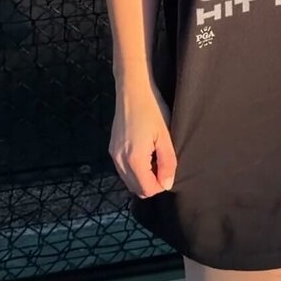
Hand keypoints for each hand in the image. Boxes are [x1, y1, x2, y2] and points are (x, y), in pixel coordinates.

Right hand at [109, 81, 177, 197]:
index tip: (169, 171)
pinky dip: (134, 171)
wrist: (132, 91)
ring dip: (143, 178)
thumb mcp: (165, 136)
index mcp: (134, 159)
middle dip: (151, 184)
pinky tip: (145, 155)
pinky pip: (123, 170)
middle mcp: (119, 161)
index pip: (146, 190)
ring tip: (155, 159)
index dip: (161, 185)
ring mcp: (113, 155)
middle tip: (164, 166)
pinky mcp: (112, 149)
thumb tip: (167, 184)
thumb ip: (167, 162)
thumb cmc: (153, 110)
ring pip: (128, 181)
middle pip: (136, 189)